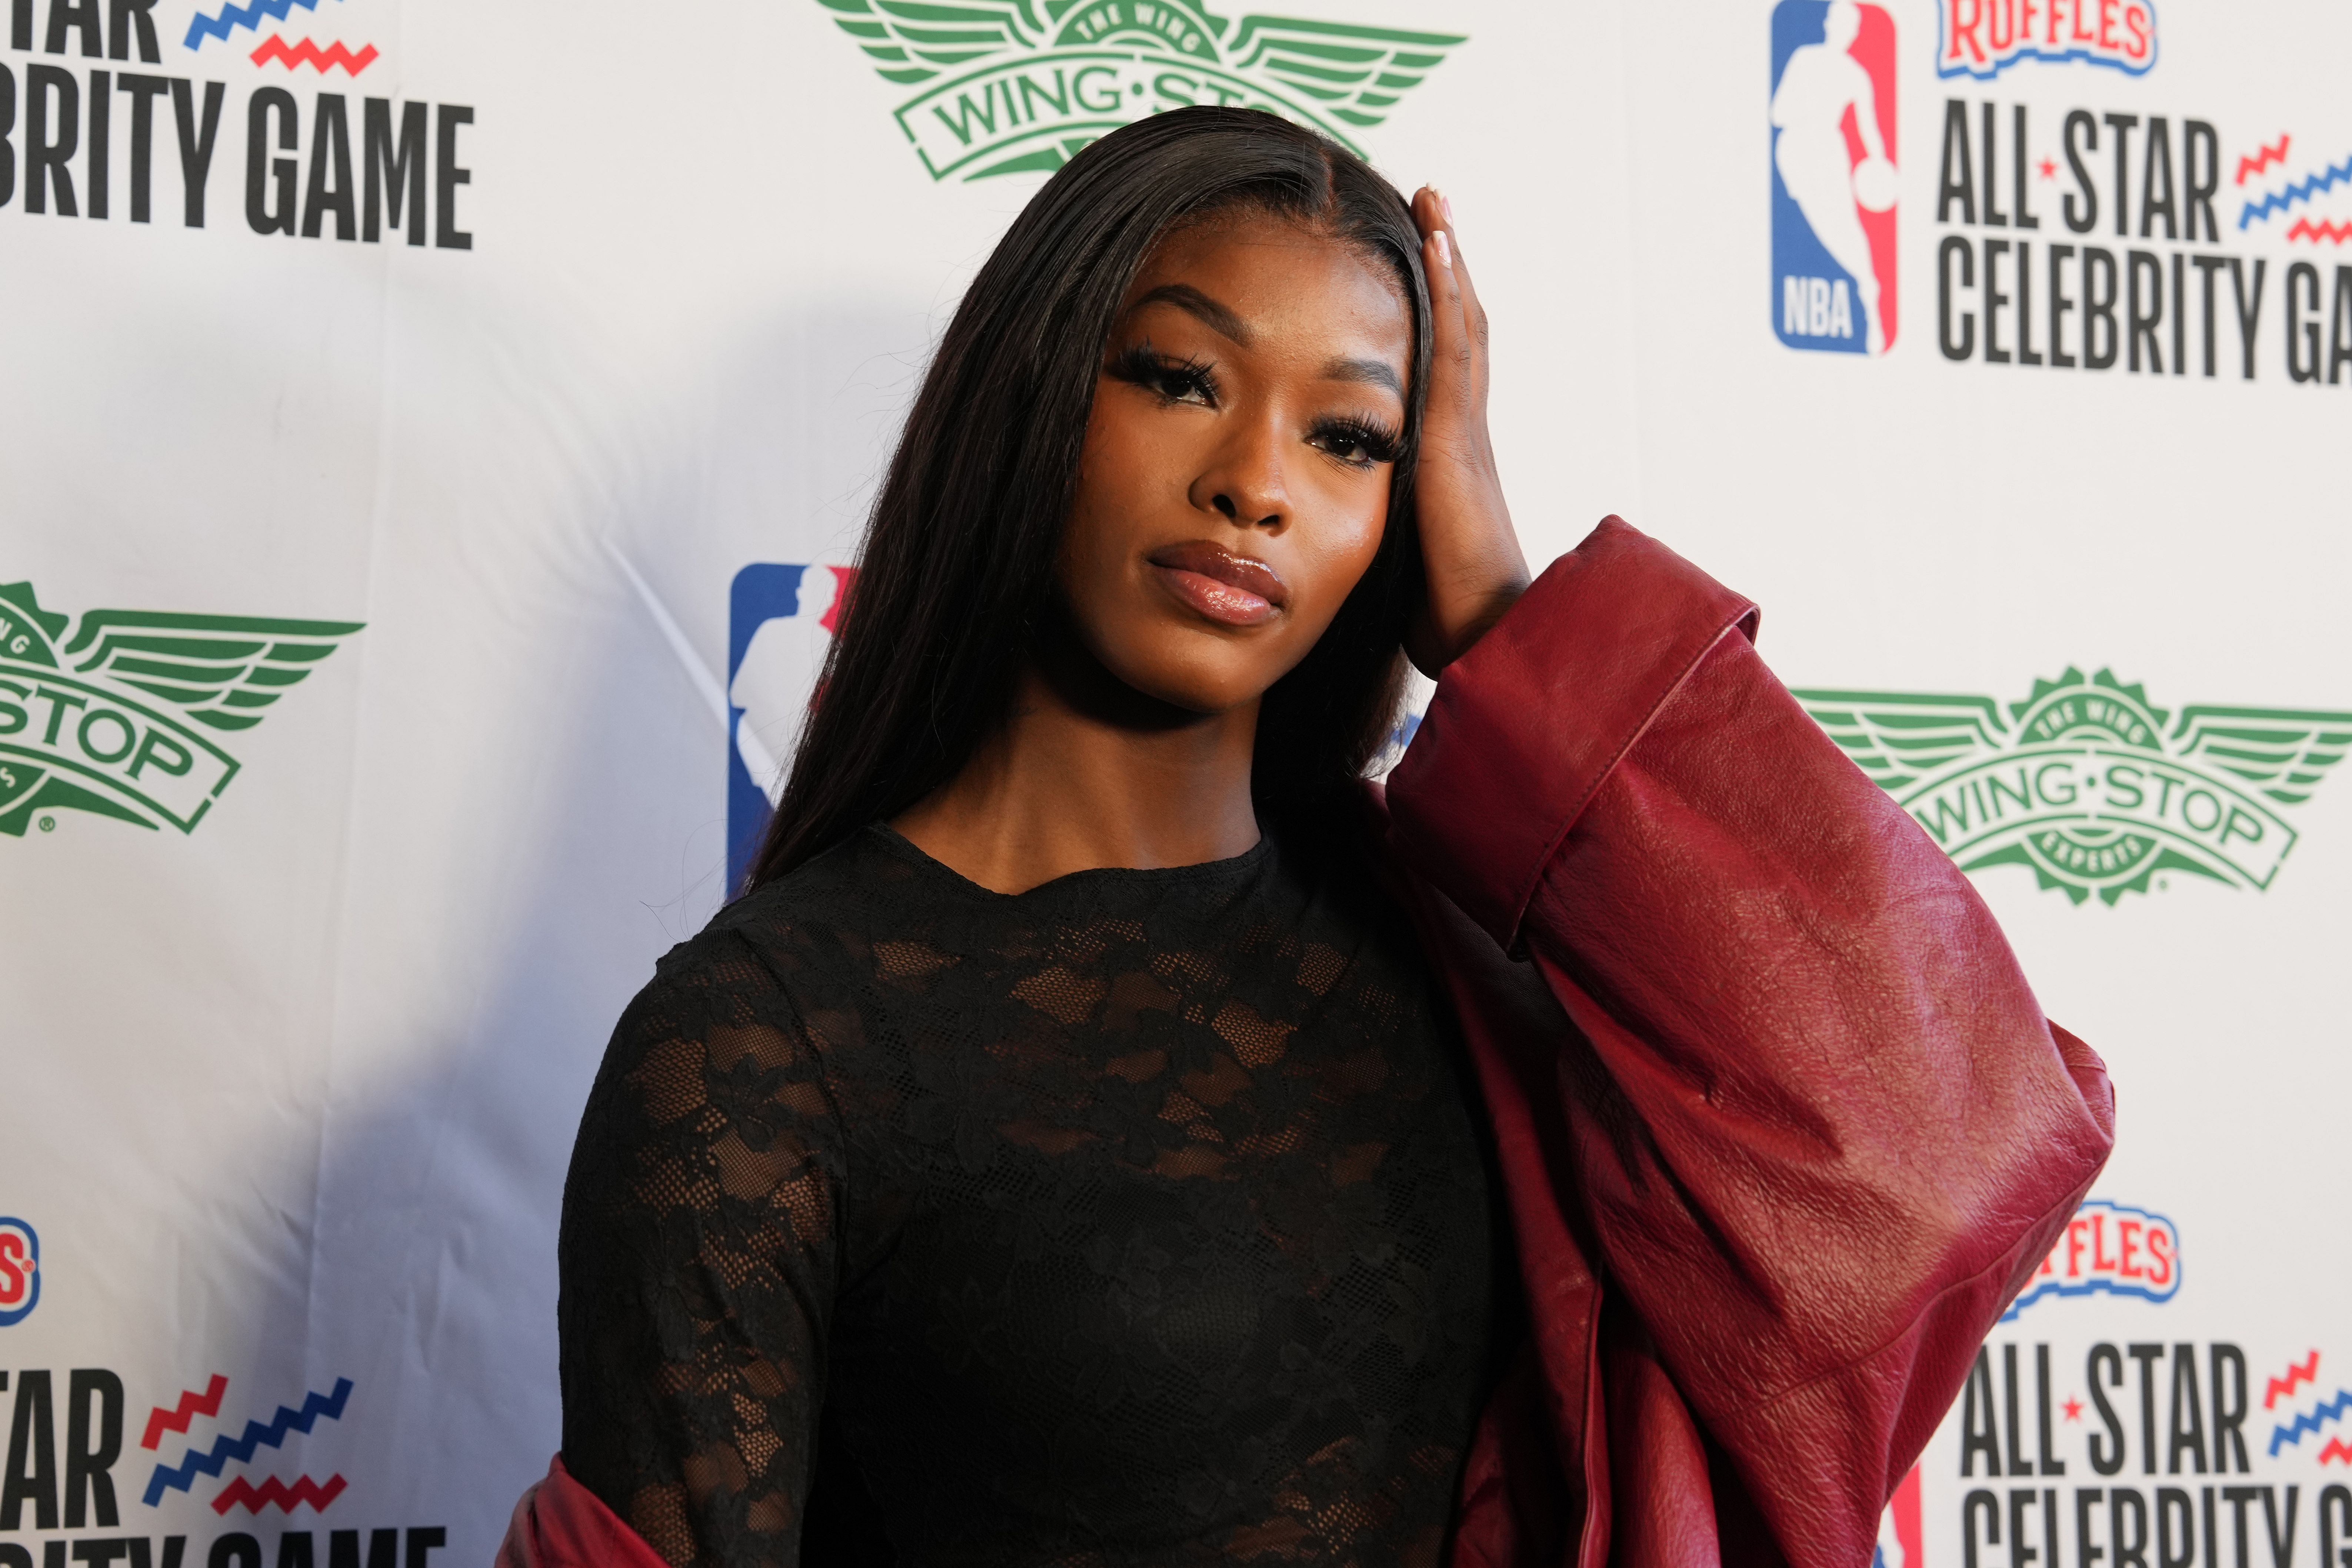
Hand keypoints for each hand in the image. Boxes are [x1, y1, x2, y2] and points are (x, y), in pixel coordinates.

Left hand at [1404, 186, 1529, 675]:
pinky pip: (1452, 346)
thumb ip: (1375, 532)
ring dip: (1447, 261)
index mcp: (1449, 461)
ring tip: (1432, 201)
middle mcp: (1464, 434)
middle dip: (1446, 273)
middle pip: (1459, 333)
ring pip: (1462, 325)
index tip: (1416, 271)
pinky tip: (1435, 240)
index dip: (1435, 320)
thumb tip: (1328, 536)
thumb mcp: (1398, 558)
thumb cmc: (1444, 616)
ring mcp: (1466, 430)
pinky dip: (1448, 289)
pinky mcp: (1457, 434)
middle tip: (1430, 209)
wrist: (1489, 638)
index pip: (1441, 374)